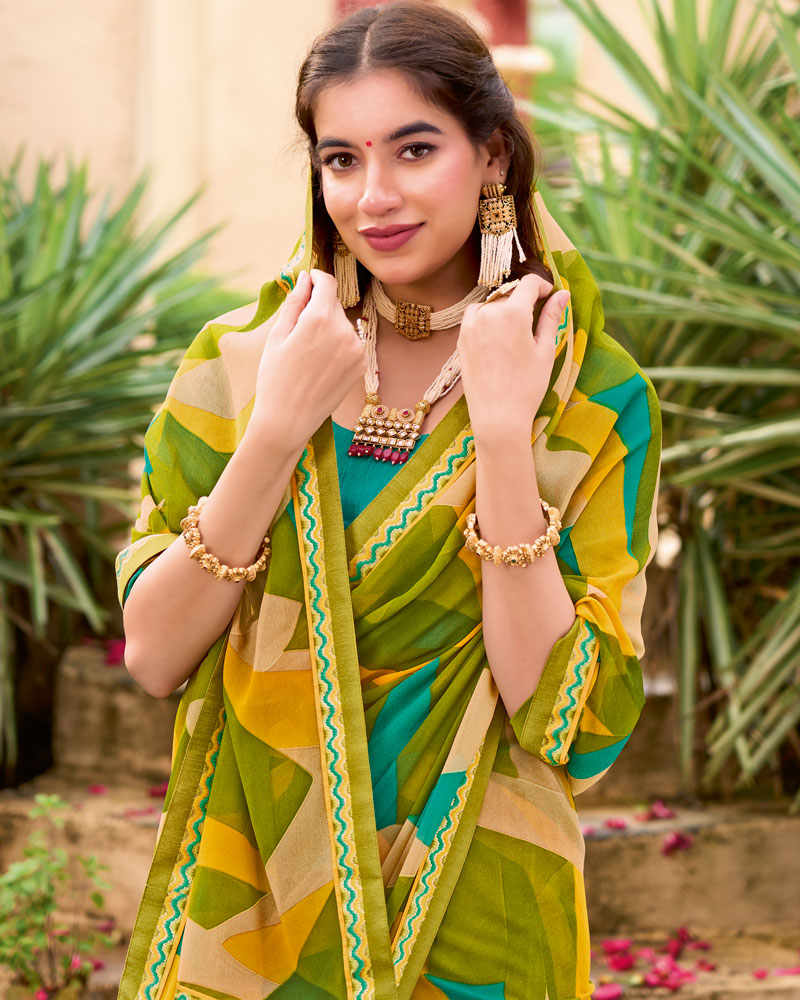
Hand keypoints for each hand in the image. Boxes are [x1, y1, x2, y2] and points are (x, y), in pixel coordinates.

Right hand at [248, 269, 367, 451]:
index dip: (317, 279)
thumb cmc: (275, 377)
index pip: (327, 283)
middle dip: (318, 309)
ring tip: (308, 353)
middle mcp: (344, 330)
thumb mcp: (277, 335)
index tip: (309, 281)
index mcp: (320, 319)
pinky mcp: (361, 364)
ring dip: (328, 328)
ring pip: (342, 324)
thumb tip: (306, 278)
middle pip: (334, 305)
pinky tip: (320, 364)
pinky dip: (338, 346)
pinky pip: (350, 343)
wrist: (289, 419)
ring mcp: (356, 349)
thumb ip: (295, 302)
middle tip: (297, 332)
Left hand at [457, 273, 569, 441]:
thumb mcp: (545, 351)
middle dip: (525, 301)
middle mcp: (488, 313)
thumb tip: (563, 294)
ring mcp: (471, 325)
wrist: (497, 416)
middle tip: (536, 319)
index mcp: (513, 313)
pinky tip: (497, 337)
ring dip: (505, 309)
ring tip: (516, 331)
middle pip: (510, 294)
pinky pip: (475, 317)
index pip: (529, 283)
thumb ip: (552, 318)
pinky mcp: (461, 338)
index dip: (543, 286)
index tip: (549, 296)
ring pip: (492, 304)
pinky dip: (487, 319)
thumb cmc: (527, 386)